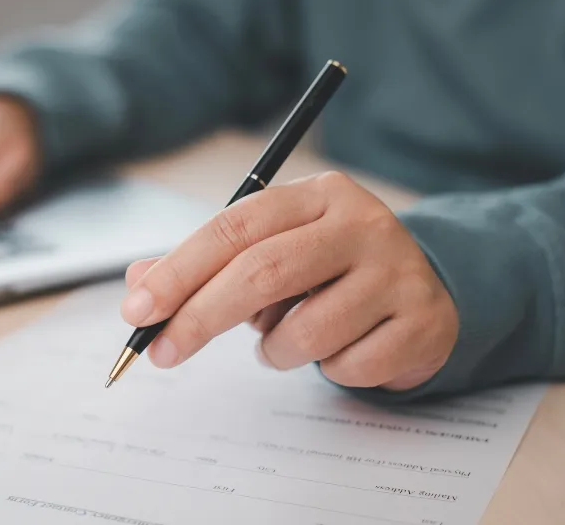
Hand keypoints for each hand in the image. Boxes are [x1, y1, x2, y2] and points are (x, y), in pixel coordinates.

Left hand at [120, 171, 458, 390]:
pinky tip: (337, 349)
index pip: (235, 226)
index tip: (138, 311)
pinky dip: (326, 370)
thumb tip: (138, 287)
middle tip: (163, 352)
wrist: (426, 291)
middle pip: (264, 272)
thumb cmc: (327, 272)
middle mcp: (361, 222)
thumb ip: (205, 266)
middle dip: (201, 317)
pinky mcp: (421, 321)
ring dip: (274, 351)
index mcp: (317, 194)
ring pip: (306, 331)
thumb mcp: (270, 251)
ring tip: (280, 341)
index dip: (179, 271)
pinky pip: (348, 366)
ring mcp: (398, 271)